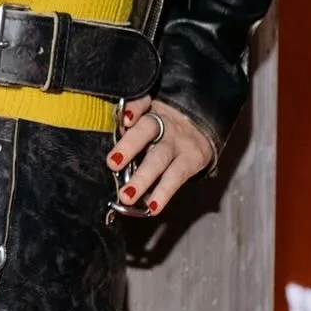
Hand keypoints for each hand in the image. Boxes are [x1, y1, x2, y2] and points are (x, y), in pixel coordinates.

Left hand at [106, 98, 214, 215]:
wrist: (202, 124)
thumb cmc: (164, 123)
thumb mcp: (150, 113)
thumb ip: (131, 120)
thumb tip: (108, 134)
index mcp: (150, 109)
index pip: (141, 104)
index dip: (133, 109)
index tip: (123, 119)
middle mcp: (165, 123)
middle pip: (147, 131)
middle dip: (129, 146)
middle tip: (112, 163)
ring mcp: (178, 143)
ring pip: (159, 159)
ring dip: (142, 178)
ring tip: (127, 195)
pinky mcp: (192, 160)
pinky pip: (176, 178)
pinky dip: (163, 193)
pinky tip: (152, 207)